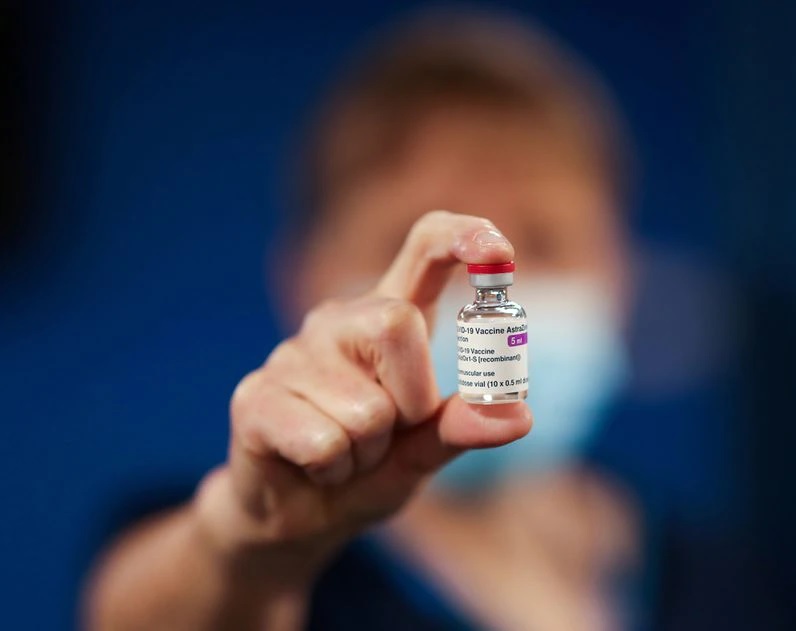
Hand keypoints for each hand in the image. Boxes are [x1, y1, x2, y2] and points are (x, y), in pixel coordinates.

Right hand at [195, 211, 531, 569]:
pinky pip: (324, 443)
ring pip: (365, 408)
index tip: (502, 252)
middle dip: (411, 399)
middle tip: (392, 431)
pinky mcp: (255, 395)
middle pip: (396, 322)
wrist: (300, 515)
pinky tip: (315, 467)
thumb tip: (519, 415)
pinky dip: (334, 471)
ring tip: (347, 454)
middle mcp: (339, 321)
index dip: (464, 236)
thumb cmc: (369, 467)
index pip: (425, 246)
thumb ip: (461, 426)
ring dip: (369, 452)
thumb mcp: (424, 450)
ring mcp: (292, 354)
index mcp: (390, 318)